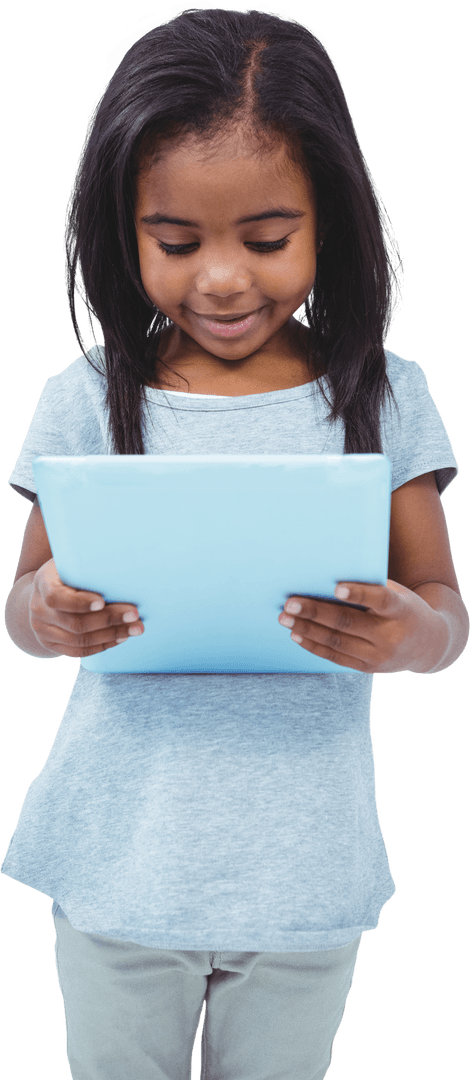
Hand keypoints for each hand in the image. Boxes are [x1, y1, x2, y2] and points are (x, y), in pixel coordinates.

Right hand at [29, 558, 144, 657]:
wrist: (44, 594)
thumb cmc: (67, 572)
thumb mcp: (71, 562)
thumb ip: (87, 563)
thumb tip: (126, 558)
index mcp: (43, 584)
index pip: (56, 598)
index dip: (79, 602)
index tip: (103, 601)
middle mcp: (38, 609)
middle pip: (75, 623)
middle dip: (109, 620)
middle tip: (134, 614)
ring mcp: (42, 630)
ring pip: (79, 641)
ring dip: (112, 635)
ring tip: (135, 628)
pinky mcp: (51, 645)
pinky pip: (79, 651)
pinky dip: (103, 645)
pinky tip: (121, 637)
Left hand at [278, 579, 448, 673]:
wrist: (429, 644)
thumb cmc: (404, 607)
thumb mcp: (398, 593)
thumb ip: (371, 587)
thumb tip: (326, 576)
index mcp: (402, 609)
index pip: (381, 600)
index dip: (360, 594)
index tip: (337, 587)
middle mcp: (391, 635)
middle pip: (348, 623)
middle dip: (315, 612)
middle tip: (290, 602)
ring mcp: (379, 656)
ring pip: (336, 642)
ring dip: (306, 628)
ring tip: (284, 617)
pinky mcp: (368, 668)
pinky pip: (335, 657)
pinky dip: (313, 645)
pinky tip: (296, 633)